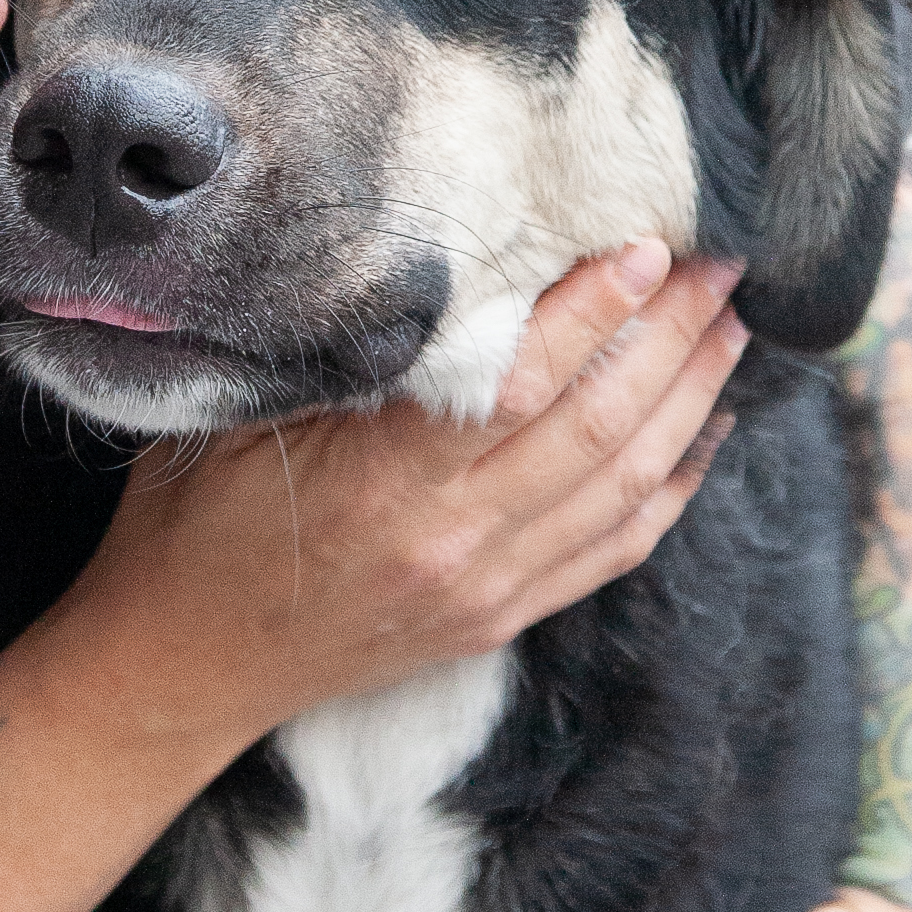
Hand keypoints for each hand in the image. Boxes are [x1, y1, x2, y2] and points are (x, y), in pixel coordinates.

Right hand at [79, 242, 748, 741]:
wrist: (179, 669)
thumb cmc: (192, 526)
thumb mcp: (243, 419)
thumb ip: (340, 356)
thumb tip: (436, 263)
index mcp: (385, 481)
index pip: (524, 381)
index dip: (597, 309)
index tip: (647, 242)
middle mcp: (452, 541)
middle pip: (600, 425)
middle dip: (673, 338)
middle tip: (724, 265)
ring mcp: (485, 589)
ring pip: (626, 487)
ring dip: (692, 402)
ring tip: (732, 328)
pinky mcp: (498, 621)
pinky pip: (614, 552)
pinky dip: (672, 490)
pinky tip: (703, 434)